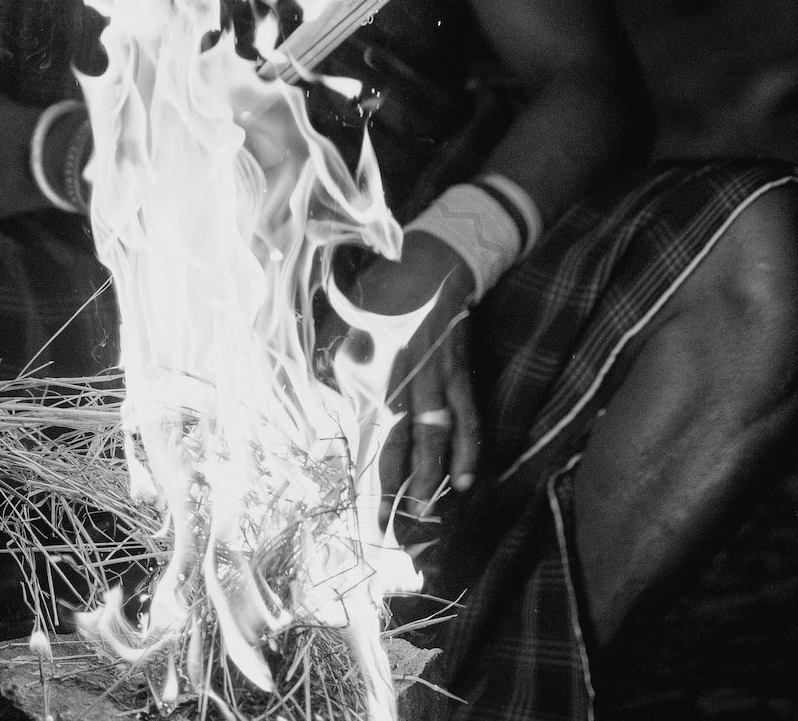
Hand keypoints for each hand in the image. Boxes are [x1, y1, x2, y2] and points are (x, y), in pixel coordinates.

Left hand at [345, 233, 480, 536]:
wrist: (428, 263)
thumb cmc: (379, 295)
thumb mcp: (347, 326)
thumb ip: (340, 366)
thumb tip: (329, 396)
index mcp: (379, 376)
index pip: (377, 441)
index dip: (376, 482)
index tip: (372, 517)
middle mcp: (410, 386)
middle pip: (409, 449)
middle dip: (404, 493)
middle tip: (396, 532)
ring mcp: (439, 381)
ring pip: (439, 439)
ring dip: (434, 479)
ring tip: (429, 516)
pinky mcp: (460, 373)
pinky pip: (467, 417)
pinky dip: (468, 448)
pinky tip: (465, 477)